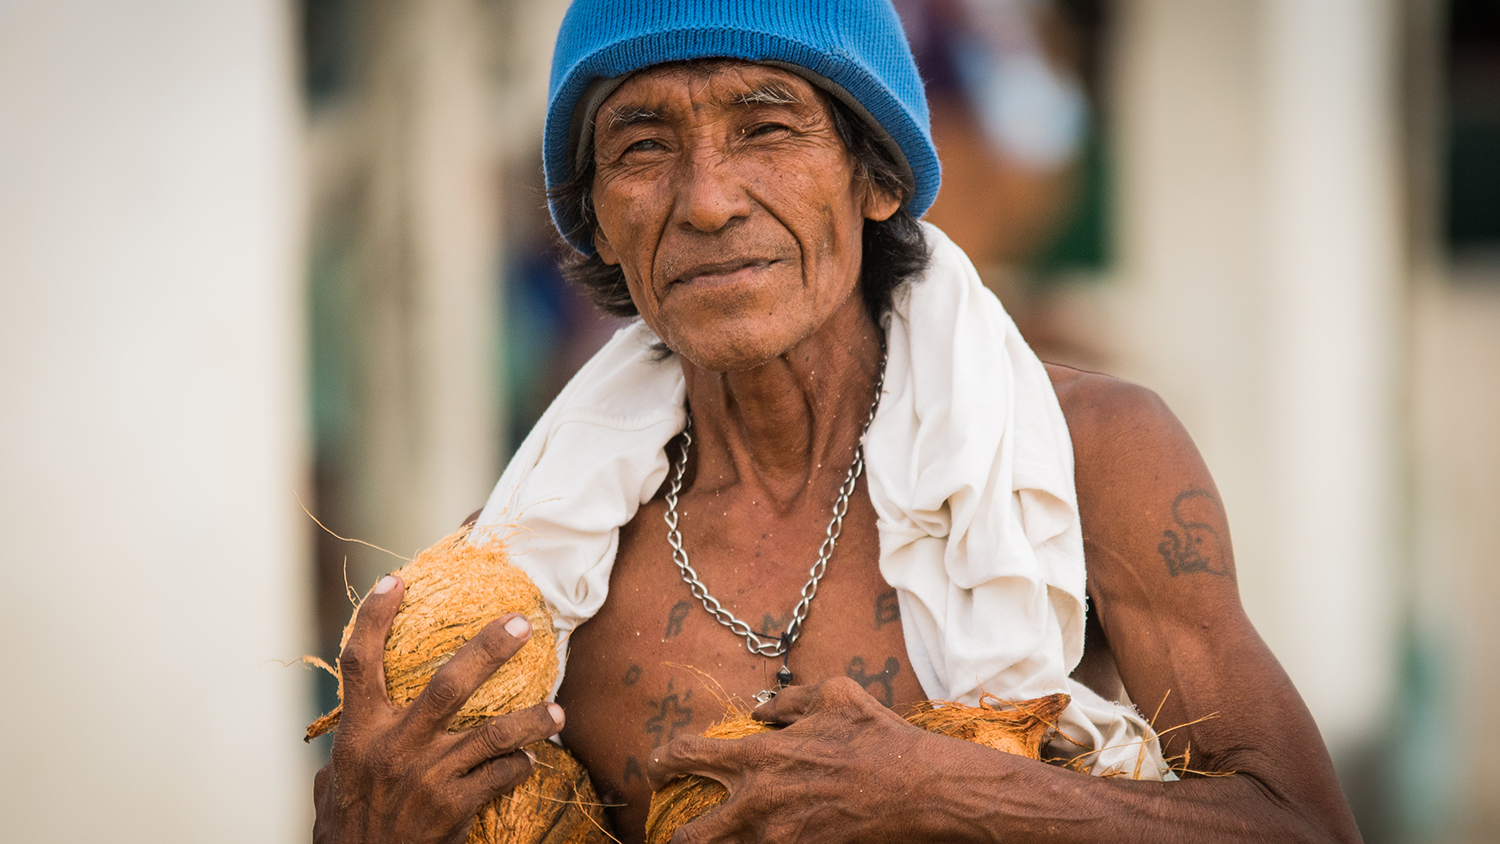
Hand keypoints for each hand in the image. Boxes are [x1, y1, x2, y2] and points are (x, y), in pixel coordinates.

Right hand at [313, 575, 565, 843]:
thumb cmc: (346, 830)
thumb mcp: (333, 783)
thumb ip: (350, 748)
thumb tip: (352, 723)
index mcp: (360, 733)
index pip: (360, 662)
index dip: (375, 617)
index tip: (396, 581)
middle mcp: (395, 747)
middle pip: (448, 685)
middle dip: (488, 649)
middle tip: (520, 623)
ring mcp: (429, 777)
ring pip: (492, 734)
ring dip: (531, 719)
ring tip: (558, 711)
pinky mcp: (455, 807)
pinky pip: (501, 775)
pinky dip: (518, 764)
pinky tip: (528, 760)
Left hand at [646, 677, 943, 842]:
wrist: (919, 789)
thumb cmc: (877, 736)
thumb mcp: (834, 694)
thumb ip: (788, 701)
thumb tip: (762, 711)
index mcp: (759, 757)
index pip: (684, 757)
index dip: (660, 762)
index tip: (657, 768)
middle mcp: (758, 804)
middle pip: (688, 838)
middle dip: (674, 834)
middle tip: (676, 825)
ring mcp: (778, 839)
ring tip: (712, 838)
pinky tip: (756, 841)